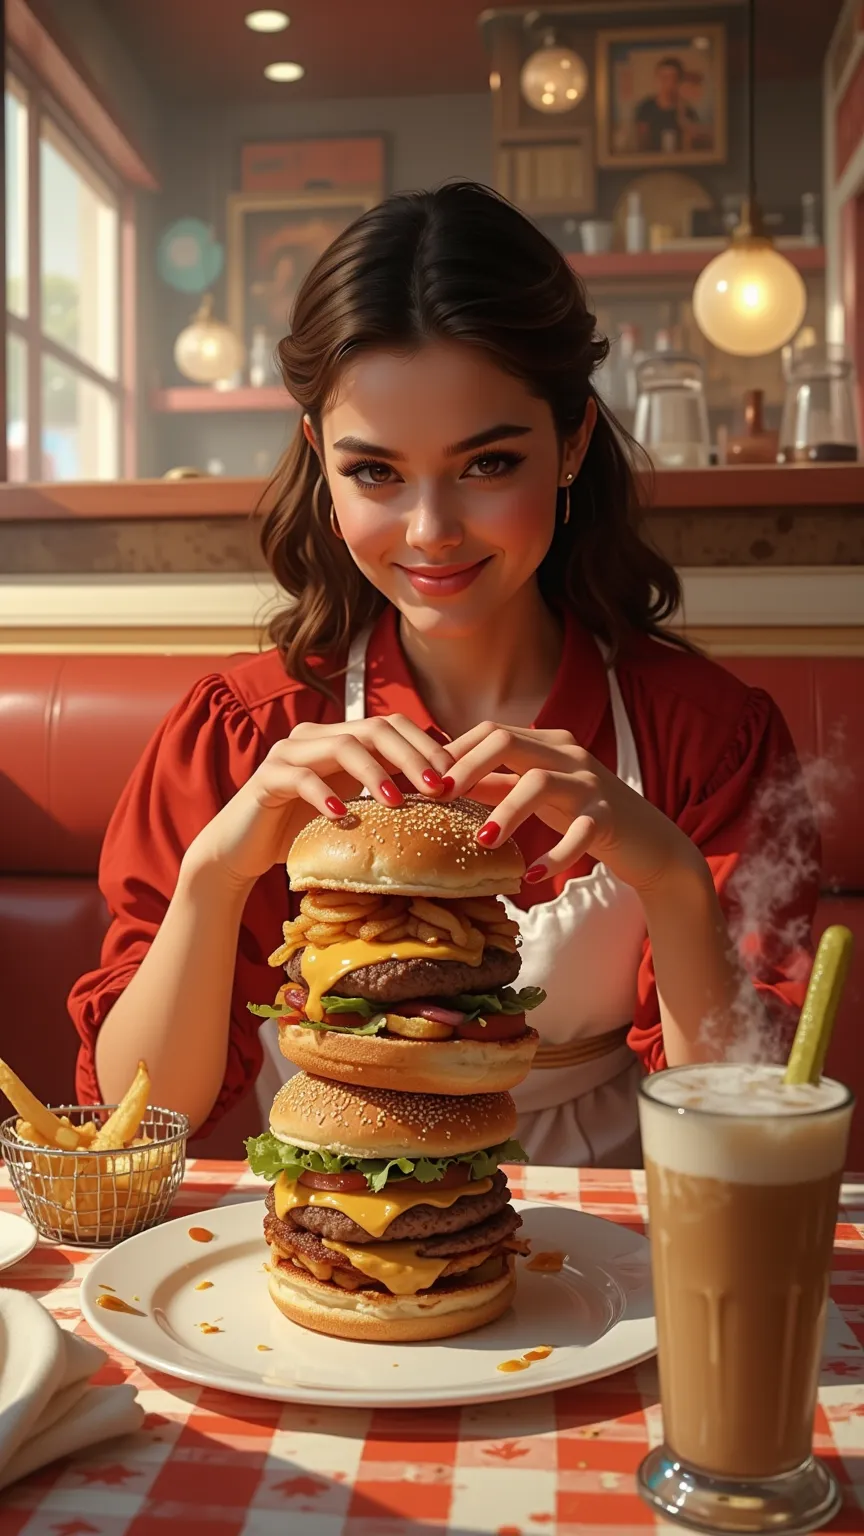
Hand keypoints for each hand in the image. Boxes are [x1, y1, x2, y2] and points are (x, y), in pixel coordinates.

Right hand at [184, 715, 452, 890]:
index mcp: (340, 739)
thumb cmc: (302, 831)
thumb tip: (445, 793)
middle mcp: (316, 737)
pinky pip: (301, 778)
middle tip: (437, 786)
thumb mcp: (352, 809)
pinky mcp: (266, 778)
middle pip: (373, 729)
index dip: (424, 745)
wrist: (241, 850)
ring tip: (397, 802)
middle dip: (410, 756)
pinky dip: (325, 795)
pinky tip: (344, 816)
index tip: (453, 777)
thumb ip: (386, 793)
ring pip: (342, 746)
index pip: (391, 724)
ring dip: (375, 773)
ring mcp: (289, 753)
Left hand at [441, 721, 702, 893]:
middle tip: (440, 798)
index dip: (456, 752)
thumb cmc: (582, 813)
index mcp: (547, 742)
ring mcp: (591, 783)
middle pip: (508, 742)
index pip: (493, 731)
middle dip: (468, 768)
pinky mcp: (609, 817)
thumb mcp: (536, 794)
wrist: (647, 840)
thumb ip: (496, 785)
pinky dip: (554, 855)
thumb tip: (445, 783)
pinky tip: (531, 876)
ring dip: (506, 813)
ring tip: (482, 842)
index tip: (427, 780)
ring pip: (540, 783)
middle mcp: (569, 754)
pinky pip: (579, 833)